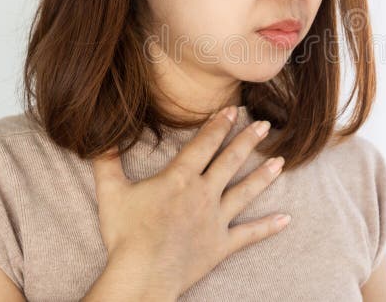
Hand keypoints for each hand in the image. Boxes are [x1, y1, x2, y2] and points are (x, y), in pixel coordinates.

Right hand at [89, 106, 288, 295]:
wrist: (142, 274)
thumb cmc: (126, 234)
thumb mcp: (111, 193)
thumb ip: (106, 162)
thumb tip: (98, 137)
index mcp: (180, 178)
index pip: (204, 144)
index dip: (218, 125)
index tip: (234, 110)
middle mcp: (203, 194)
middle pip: (230, 161)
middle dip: (248, 141)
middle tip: (266, 126)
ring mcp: (215, 219)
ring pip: (245, 192)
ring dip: (264, 176)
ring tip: (280, 161)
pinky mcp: (221, 244)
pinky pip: (249, 234)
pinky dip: (268, 226)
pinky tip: (286, 219)